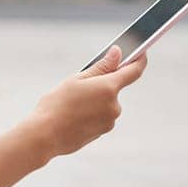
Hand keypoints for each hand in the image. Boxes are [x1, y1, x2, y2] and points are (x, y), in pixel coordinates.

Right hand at [25, 46, 147, 157]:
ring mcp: (110, 120)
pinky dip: (92, 113)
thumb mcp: (77, 79)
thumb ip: (101, 67)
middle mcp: (114, 105)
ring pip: (106, 103)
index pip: (134, 71)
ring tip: (72, 104)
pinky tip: (74, 115)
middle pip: (114, 88)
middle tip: (80, 86)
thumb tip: (118, 53)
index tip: (142, 51)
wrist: (45, 135)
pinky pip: (101, 116)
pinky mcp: (103, 131)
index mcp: (109, 88)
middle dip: (101, 84)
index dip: (140, 59)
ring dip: (95, 100)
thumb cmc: (57, 104)